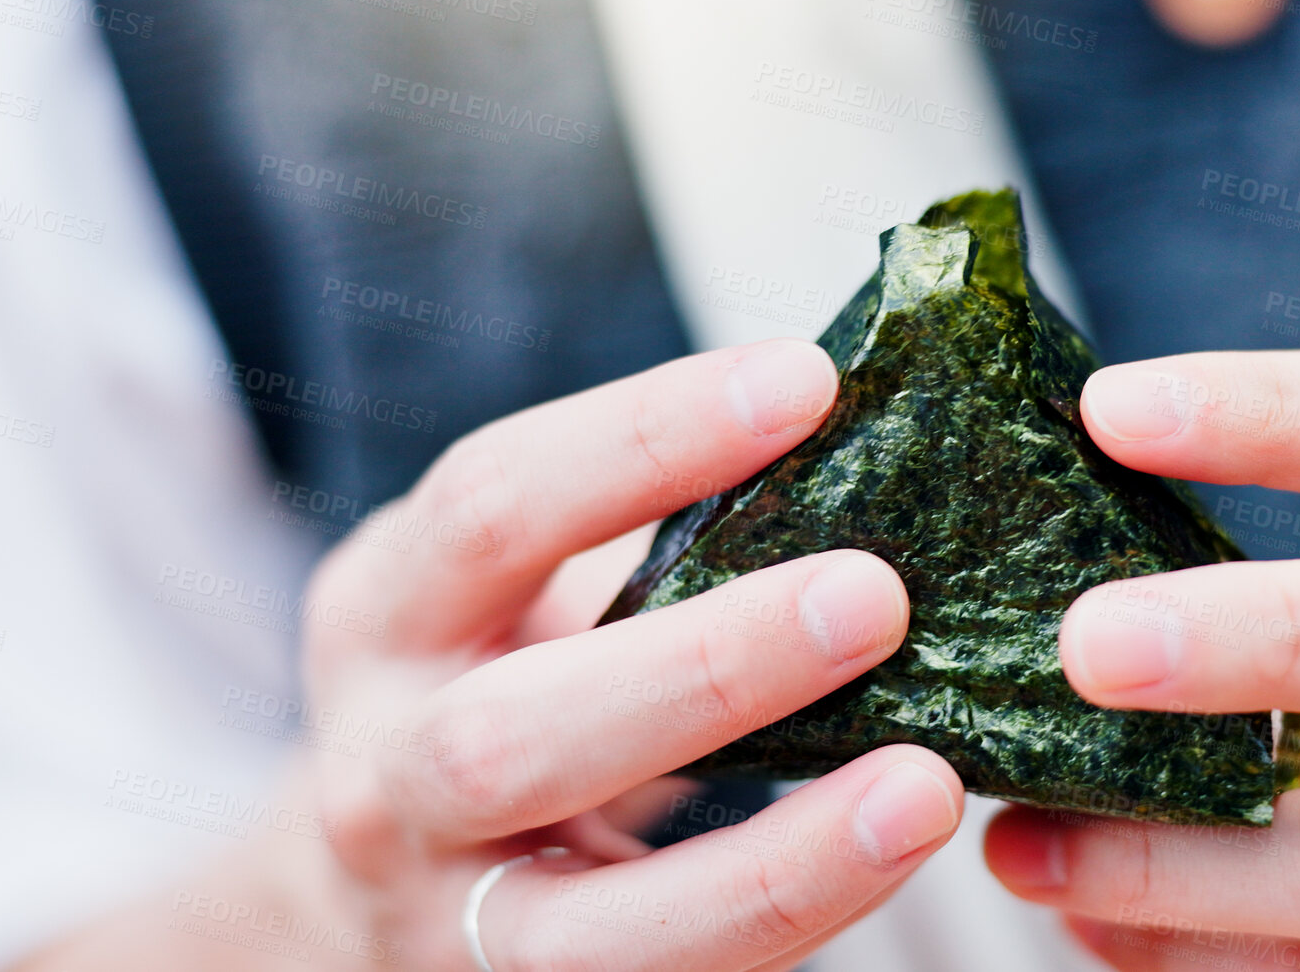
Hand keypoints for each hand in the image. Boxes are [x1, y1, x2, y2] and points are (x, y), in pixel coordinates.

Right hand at [301, 340, 962, 970]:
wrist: (374, 885)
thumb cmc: (500, 685)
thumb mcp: (516, 592)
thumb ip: (644, 533)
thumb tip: (866, 424)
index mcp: (384, 616)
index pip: (492, 506)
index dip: (643, 439)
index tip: (806, 383)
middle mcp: (382, 776)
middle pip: (510, 735)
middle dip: (701, 667)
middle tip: (873, 595)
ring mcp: (445, 921)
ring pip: (583, 931)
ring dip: (771, 860)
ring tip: (924, 786)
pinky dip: (787, 924)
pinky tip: (890, 856)